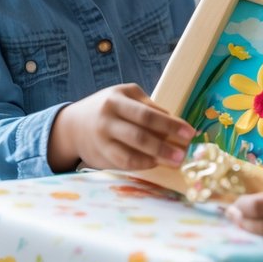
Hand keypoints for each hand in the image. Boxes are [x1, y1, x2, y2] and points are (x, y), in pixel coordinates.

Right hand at [50, 83, 193, 171]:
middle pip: (140, 135)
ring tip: (173, 161)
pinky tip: (154, 163)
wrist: (72, 125)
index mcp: (116, 100)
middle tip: (183, 154)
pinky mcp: (100, 156)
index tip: (189, 133)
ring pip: (130, 153)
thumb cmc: (107, 108)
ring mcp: (102, 139)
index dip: (170, 125)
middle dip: (165, 146)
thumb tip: (174, 122)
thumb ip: (148, 106)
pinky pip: (123, 163)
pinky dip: (141, 164)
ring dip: (155, 158)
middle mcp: (107, 119)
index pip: (147, 114)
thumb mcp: (125, 97)